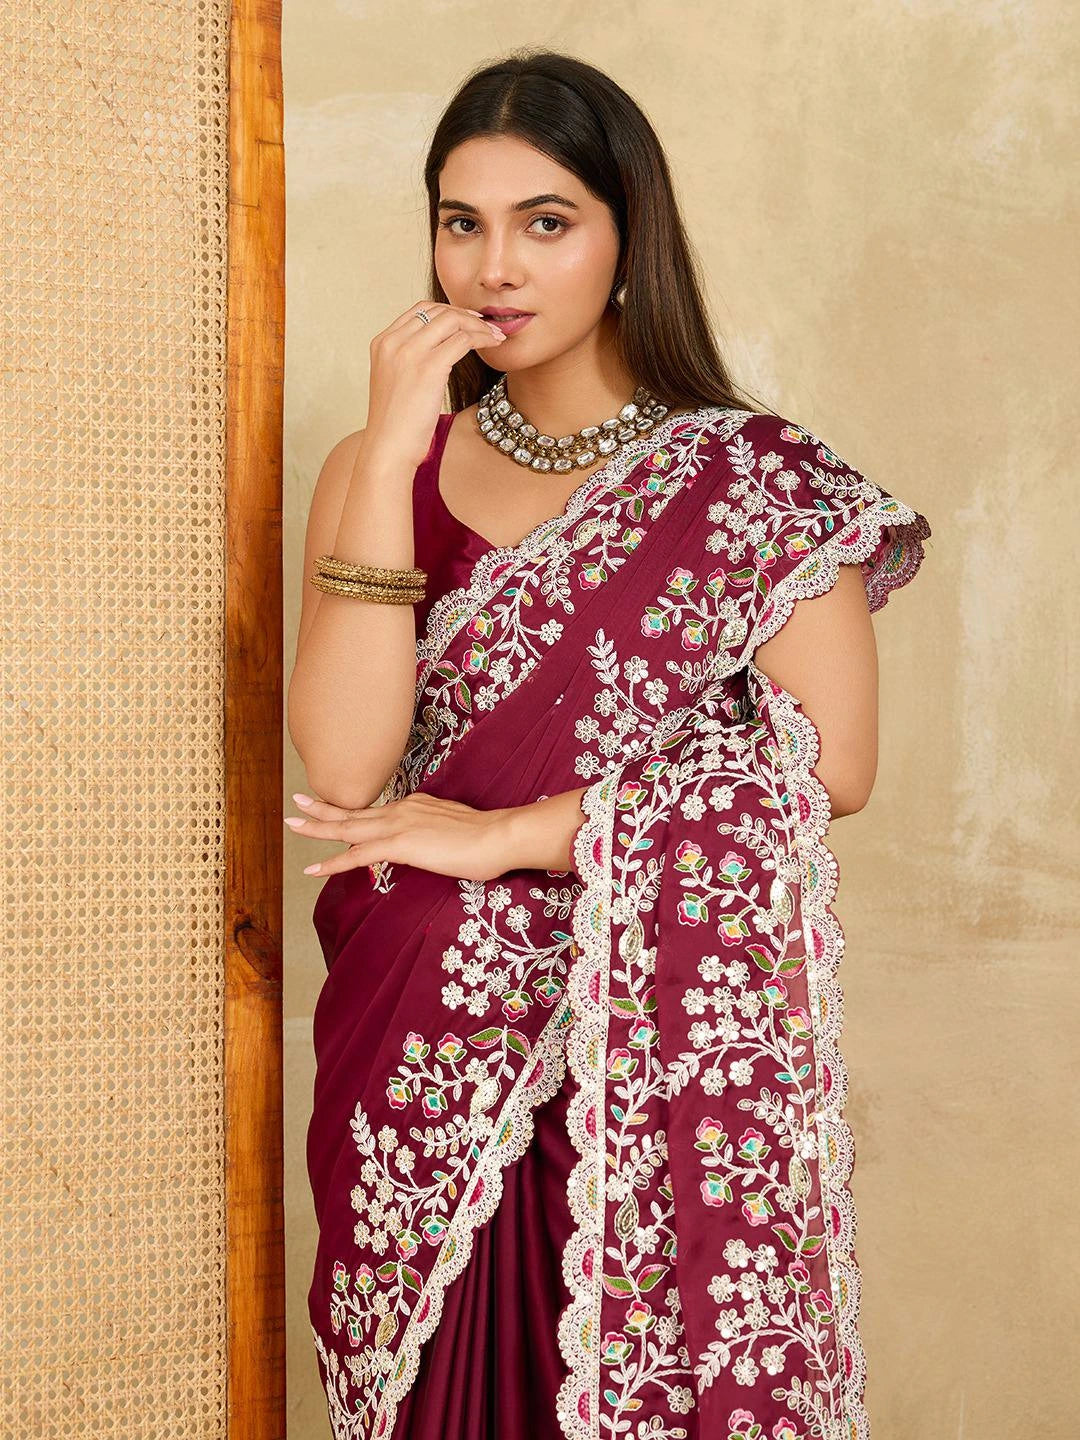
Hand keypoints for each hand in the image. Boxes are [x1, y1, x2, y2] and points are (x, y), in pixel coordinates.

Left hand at [284, 790, 514, 883]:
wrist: (499, 835)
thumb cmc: (486, 838)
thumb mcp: (453, 830)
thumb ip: (435, 835)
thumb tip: (430, 845)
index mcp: (414, 806)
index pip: (375, 812)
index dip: (352, 812)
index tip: (334, 809)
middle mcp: (401, 809)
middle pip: (354, 812)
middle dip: (323, 809)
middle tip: (297, 802)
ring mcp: (399, 825)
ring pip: (348, 827)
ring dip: (318, 827)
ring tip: (293, 824)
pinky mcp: (400, 844)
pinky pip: (357, 855)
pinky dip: (332, 862)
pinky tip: (313, 868)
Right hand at [364, 299, 507, 469]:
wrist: (388, 449)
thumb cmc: (395, 426)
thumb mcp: (395, 383)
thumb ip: (409, 362)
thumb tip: (437, 353)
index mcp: (382, 343)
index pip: (418, 311)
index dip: (447, 311)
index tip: (466, 321)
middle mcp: (393, 342)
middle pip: (436, 310)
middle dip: (464, 314)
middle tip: (485, 325)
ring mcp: (409, 353)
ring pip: (452, 321)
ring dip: (477, 325)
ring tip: (494, 336)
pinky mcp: (429, 368)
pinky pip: (463, 340)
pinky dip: (482, 338)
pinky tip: (493, 345)